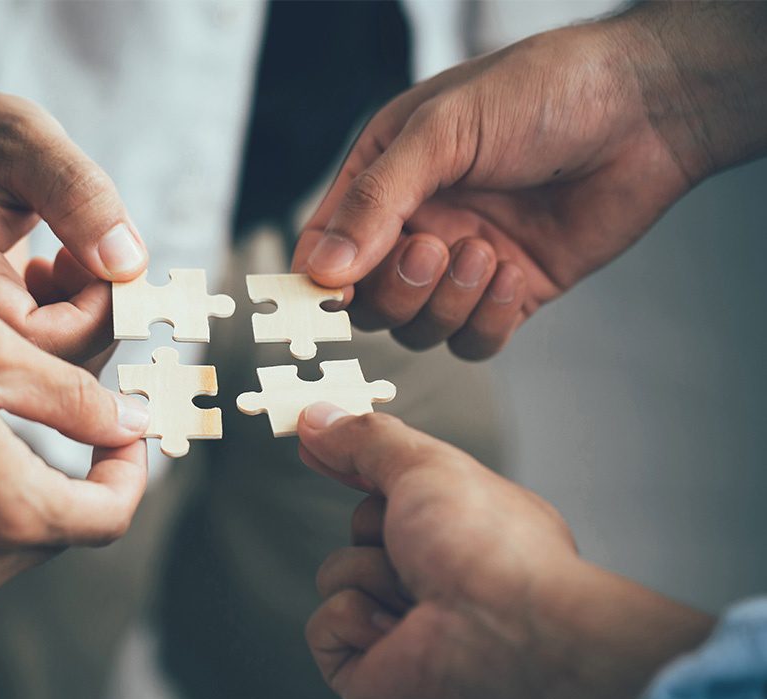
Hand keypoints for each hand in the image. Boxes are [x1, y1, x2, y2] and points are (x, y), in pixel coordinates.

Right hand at [0, 55, 147, 360]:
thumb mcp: (25, 139)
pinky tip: (61, 270)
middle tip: (107, 257)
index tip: (114, 262)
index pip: (37, 336)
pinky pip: (35, 353)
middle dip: (96, 317)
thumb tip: (129, 265)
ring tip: (78, 256)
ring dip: (85, 318)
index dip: (95, 312)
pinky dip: (68, 318)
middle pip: (44, 364)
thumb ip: (79, 197)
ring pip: (45, 366)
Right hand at [0, 308, 149, 612]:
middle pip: (62, 530)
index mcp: (8, 511)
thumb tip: (137, 423)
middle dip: (69, 476)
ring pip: (13, 546)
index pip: (112, 516)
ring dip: (17, 496)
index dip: (129, 472)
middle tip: (40, 417)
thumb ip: (77, 398)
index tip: (119, 432)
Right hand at [293, 16, 698, 359]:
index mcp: (385, 178)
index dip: (319, 282)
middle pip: (370, 303)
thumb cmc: (543, 91)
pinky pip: (474, 342)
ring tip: (487, 250)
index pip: (325, 247)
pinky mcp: (509, 293)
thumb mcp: (444, 130)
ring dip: (447, 303)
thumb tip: (321, 270)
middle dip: (397, 290)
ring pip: (419, 330)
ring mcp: (462, 265)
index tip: (330, 299)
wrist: (646, 108)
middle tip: (433, 248)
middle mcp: (417, 226)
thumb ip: (377, 200)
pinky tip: (513, 274)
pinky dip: (486, 322)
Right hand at [297, 405, 712, 698]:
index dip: (354, 468)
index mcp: (465, 532)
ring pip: (338, 577)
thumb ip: (366, 439)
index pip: (393, 495)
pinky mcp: (372, 679)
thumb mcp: (426, 464)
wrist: (502, 635)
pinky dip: (352, 623)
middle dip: (375, 530)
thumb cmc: (490, 552)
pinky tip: (396, 635)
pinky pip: (323, 628)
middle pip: (362, 532)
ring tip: (415, 596)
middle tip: (412, 542)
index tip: (316, 447)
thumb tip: (318, 419)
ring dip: (368, 576)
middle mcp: (440, 583)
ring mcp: (405, 633)